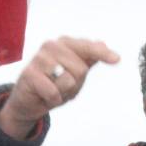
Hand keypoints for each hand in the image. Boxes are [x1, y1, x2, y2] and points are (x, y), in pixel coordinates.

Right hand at [0, 37, 119, 138]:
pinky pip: (54, 92)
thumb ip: (88, 57)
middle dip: (75, 84)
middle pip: (81, 69)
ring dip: (63, 92)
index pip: (88, 47)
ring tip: (52, 89)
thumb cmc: (54, 84)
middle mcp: (51, 46)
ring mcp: (39, 58)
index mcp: (64, 43)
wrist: (28, 101)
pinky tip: (43, 95)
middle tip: (60, 86)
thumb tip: (102, 43)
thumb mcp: (75, 72)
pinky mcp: (29, 74)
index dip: (103, 54)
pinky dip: (53, 99)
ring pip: (68, 80)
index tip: (117, 59)